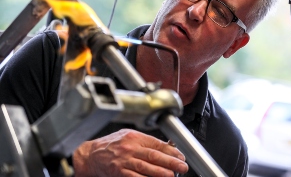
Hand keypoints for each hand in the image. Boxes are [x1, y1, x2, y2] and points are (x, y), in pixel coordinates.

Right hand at [73, 129, 187, 176]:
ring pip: (146, 168)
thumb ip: (146, 141)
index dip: (170, 151)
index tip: (180, 156)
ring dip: (161, 173)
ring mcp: (124, 162)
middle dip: (170, 162)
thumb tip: (166, 147)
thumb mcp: (129, 136)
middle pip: (153, 156)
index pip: (156, 143)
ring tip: (172, 175)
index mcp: (134, 137)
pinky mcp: (120, 173)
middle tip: (182, 166)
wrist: (91, 155)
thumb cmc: (111, 144)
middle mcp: (129, 148)